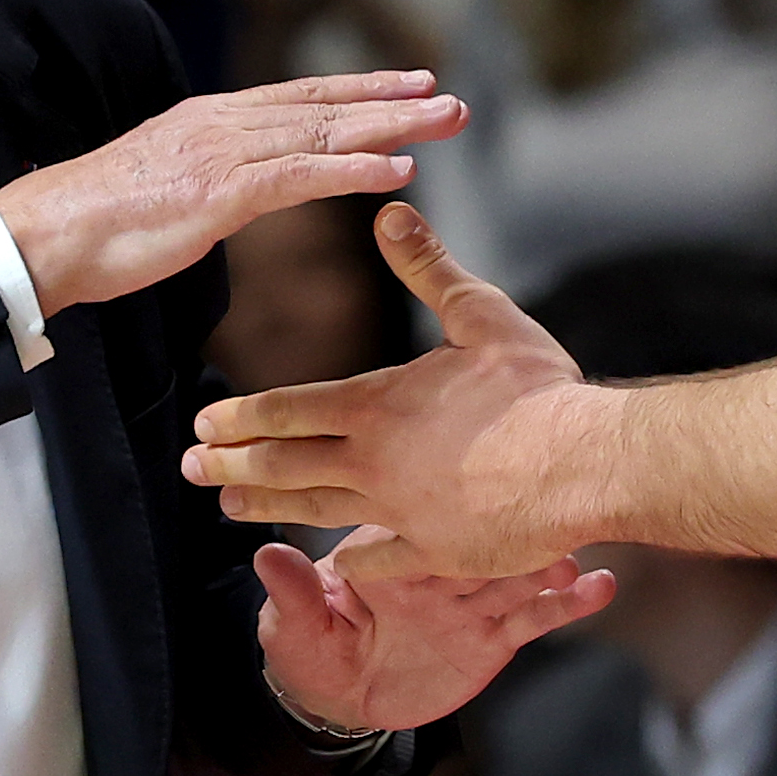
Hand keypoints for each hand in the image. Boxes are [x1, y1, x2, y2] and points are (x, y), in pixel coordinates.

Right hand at [0, 71, 463, 318]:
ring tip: (444, 122)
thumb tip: (239, 184)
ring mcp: (222, 155)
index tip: (411, 84)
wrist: (45, 235)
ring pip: (324, 134)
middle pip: (325, 107)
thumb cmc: (99, 222)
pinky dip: (354, 173)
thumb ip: (213, 175)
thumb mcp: (169, 185)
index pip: (301, 97)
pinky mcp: (218, 193)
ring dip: (391, 127)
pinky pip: (301, 178)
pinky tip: (399, 172)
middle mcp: (224, 125)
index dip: (360, 88)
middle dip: (393, 101)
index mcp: (212, 120)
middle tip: (453, 101)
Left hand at [187, 203, 609, 580]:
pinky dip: (353, 561)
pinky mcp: (436, 550)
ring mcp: (401, 512)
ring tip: (230, 508)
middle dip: (233, 464)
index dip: (243, 415)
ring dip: (269, 506)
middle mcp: (375, 462)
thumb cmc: (536, 388)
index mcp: (379, 405)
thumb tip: (388, 212)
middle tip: (191, 469)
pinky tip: (334, 563)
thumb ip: (428, 267)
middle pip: (287, 463)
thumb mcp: (480, 314)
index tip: (204, 421)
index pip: (290, 408)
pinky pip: (381, 559)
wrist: (584, 464)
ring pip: (317, 509)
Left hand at [254, 528, 613, 736]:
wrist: (343, 699)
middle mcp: (436, 571)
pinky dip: (567, 605)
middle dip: (511, 534)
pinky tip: (600, 588)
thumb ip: (291, 593)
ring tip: (581, 559)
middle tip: (546, 520)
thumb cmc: (311, 647)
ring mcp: (470, 604)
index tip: (475, 494)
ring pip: (516, 577)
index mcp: (389, 557)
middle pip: (480, 545)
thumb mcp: (292, 625)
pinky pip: (533, 622)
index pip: (421, 527)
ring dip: (549, 564)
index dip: (447, 512)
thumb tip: (266, 556)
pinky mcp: (493, 640)